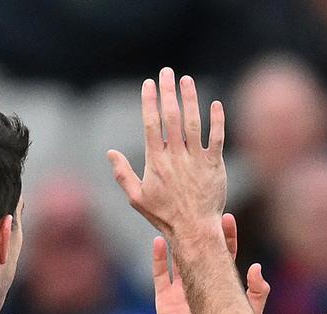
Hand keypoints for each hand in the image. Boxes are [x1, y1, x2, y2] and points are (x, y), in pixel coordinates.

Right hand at [108, 67, 225, 240]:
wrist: (193, 229)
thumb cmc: (164, 215)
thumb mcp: (137, 197)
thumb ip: (123, 174)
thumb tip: (110, 153)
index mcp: (155, 161)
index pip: (151, 124)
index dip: (150, 101)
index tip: (149, 84)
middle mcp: (175, 157)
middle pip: (171, 117)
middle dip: (168, 92)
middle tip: (167, 72)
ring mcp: (196, 160)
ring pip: (193, 123)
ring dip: (190, 99)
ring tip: (187, 81)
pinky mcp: (214, 165)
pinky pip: (216, 138)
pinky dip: (216, 120)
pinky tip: (215, 103)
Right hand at [155, 213, 269, 313]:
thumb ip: (257, 294)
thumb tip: (257, 267)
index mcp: (221, 286)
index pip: (224, 254)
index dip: (226, 236)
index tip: (227, 218)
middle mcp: (200, 285)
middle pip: (200, 251)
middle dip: (200, 231)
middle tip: (201, 210)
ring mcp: (182, 292)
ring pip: (178, 259)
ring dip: (177, 240)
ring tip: (176, 220)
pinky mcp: (165, 302)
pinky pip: (159, 276)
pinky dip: (158, 259)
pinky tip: (158, 242)